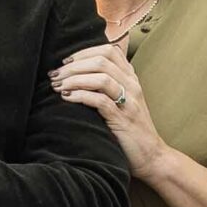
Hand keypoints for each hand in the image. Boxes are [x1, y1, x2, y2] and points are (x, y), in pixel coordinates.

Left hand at [49, 41, 167, 178]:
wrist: (152, 156)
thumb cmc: (131, 130)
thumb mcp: (123, 102)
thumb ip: (108, 86)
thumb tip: (77, 74)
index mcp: (131, 78)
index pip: (109, 50)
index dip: (84, 52)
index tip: (66, 62)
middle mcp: (132, 85)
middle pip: (101, 60)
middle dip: (73, 65)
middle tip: (55, 75)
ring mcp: (129, 101)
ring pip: (101, 77)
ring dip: (74, 79)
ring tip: (58, 86)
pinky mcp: (123, 119)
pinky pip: (100, 100)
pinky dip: (80, 95)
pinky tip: (66, 98)